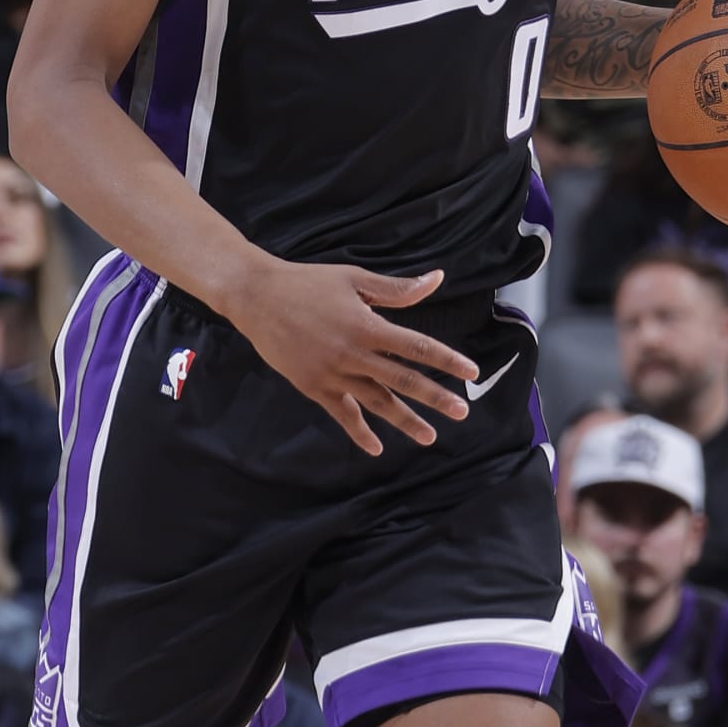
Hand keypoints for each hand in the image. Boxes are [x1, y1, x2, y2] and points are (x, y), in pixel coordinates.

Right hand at [229, 259, 476, 456]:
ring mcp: (333, 373)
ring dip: (404, 420)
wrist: (256, 297)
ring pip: (376, 402)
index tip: (471, 372)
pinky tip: (376, 447)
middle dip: (435, 397)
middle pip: (402, 380)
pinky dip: (359, 432)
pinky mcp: (314, 386)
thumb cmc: (307, 283)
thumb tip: (436, 280)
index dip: (446, 359)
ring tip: (429, 436)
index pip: (416, 346)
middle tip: (462, 411)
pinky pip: (342, 414)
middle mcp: (353, 353)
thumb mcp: (353, 279)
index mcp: (367, 325)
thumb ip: (396, 289)